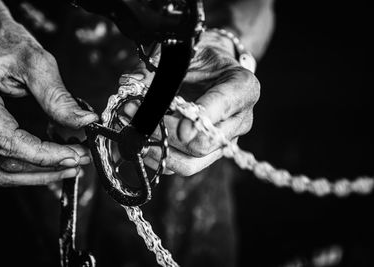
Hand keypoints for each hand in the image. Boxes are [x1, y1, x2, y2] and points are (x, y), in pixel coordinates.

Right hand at [0, 9, 97, 185]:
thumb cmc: (7, 46)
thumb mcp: (35, 63)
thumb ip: (58, 96)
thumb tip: (85, 121)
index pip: (9, 142)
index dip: (45, 155)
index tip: (74, 154)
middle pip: (5, 162)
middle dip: (49, 166)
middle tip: (80, 160)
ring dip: (36, 176)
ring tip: (68, 167)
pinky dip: (21, 173)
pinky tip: (45, 168)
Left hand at [128, 30, 259, 175]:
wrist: (213, 70)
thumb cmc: (203, 58)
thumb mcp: (186, 52)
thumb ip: (160, 64)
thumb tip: (130, 82)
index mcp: (242, 88)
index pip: (224, 104)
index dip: (201, 116)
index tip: (181, 128)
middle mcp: (238, 121)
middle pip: (203, 143)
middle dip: (164, 133)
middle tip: (134, 114)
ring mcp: (222, 142)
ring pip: (191, 163)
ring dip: (155, 149)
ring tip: (132, 127)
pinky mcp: (206, 154)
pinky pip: (179, 166)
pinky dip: (155, 156)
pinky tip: (139, 139)